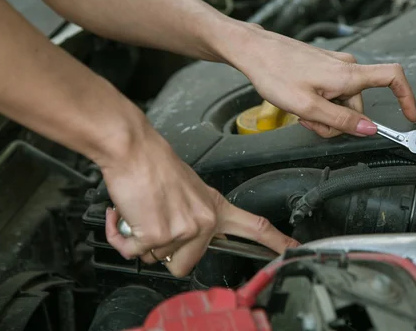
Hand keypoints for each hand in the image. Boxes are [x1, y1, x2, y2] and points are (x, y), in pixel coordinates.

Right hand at [103, 126, 298, 277]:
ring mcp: (184, 229)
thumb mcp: (190, 190)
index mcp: (215, 208)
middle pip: (185, 265)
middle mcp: (204, 221)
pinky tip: (126, 215)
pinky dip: (121, 237)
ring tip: (143, 211)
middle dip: (164, 252)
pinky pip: (133, 252)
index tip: (294, 249)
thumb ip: (195, 217)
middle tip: (157, 223)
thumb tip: (181, 240)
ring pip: (157, 258)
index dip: (277, 241)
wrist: (134, 149)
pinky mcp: (158, 234)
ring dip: (141, 239)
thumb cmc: (155, 164)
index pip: (257, 227)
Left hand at [229, 25, 415, 137]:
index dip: (407, 97)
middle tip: (311, 121)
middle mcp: (346, 66)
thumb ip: (341, 120)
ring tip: (301, 110)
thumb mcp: (307, 106)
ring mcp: (334, 65)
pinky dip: (320, 103)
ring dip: (326, 114)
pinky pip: (332, 92)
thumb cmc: (275, 72)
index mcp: (348, 74)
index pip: (393, 78)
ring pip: (343, 101)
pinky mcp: (323, 67)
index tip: (409, 115)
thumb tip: (369, 130)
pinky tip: (300, 100)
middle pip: (359, 104)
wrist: (254, 50)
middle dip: (339, 121)